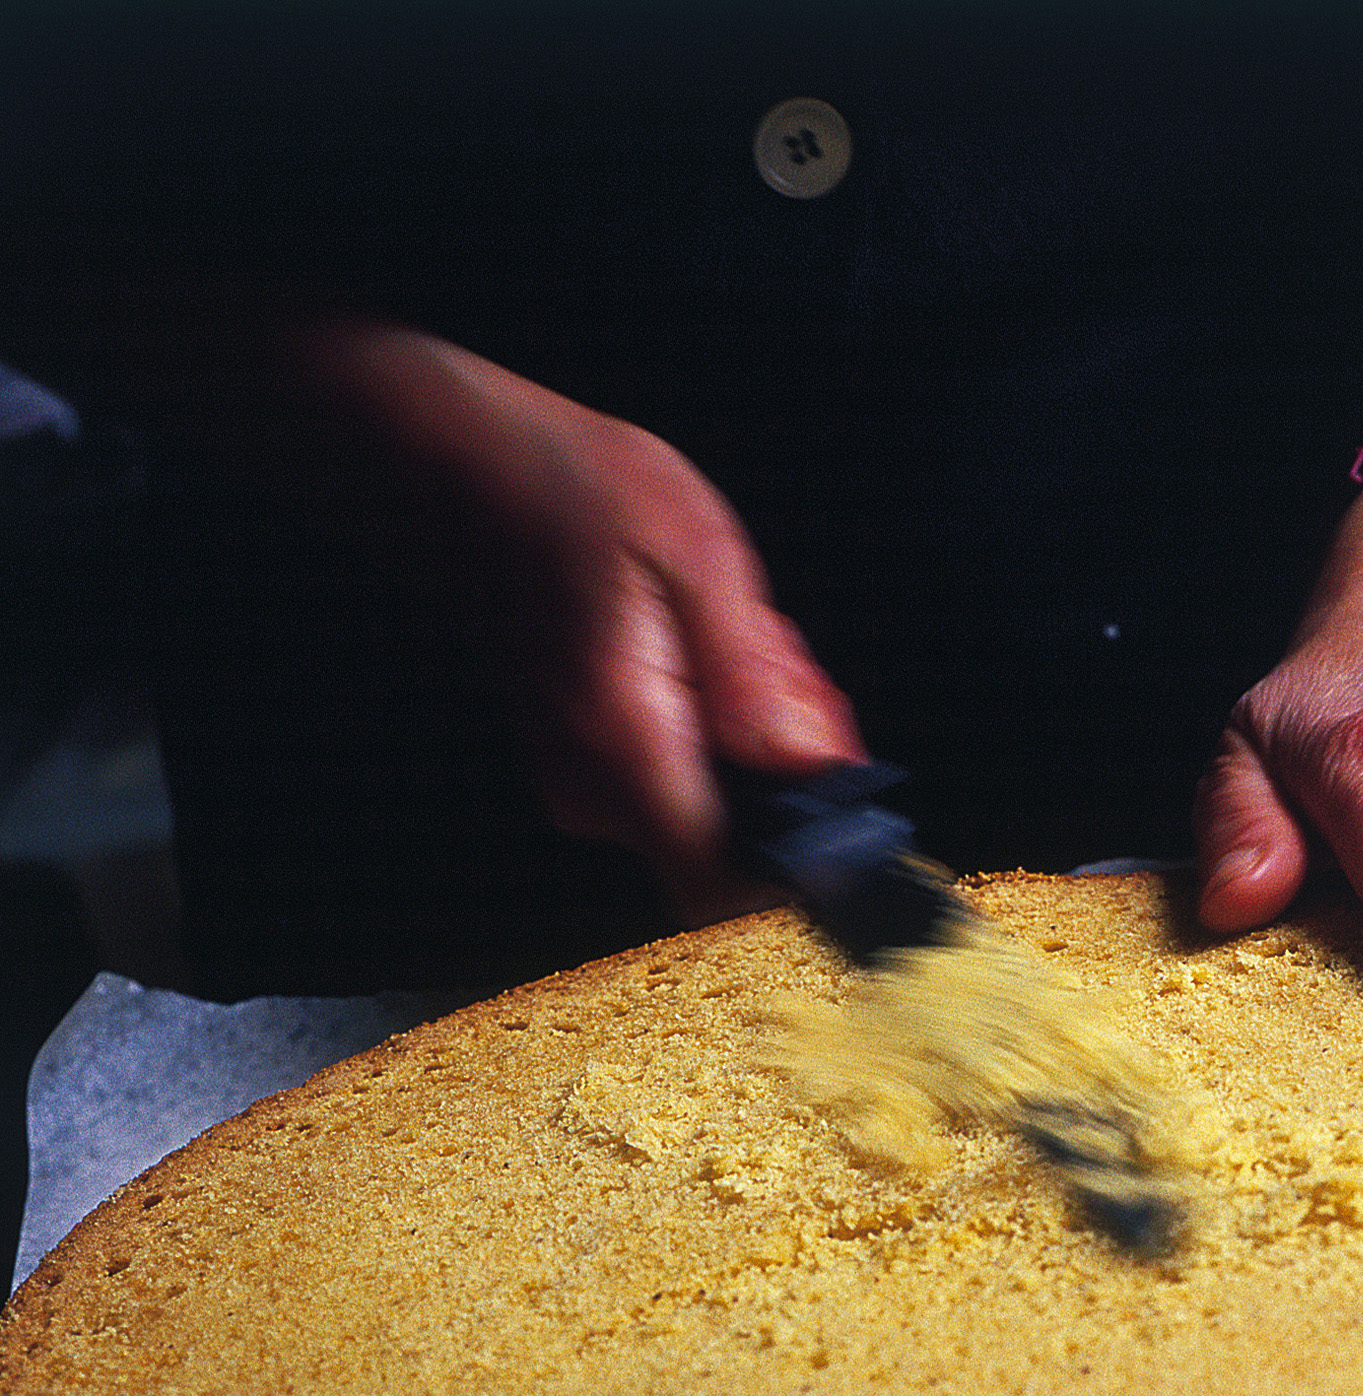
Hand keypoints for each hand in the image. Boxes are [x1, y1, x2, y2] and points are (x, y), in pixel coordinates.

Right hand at [283, 324, 865, 922]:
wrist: (465, 474)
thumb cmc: (572, 494)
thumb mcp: (696, 558)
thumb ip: (753, 680)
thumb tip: (810, 771)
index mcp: (623, 746)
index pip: (722, 882)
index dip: (796, 853)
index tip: (825, 780)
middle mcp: (593, 792)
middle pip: (736, 845)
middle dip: (788, 770)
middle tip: (780, 667)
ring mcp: (585, 791)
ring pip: (718, 810)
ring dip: (757, 738)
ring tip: (734, 640)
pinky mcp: (590, 775)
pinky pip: (688, 782)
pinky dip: (722, 729)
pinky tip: (704, 655)